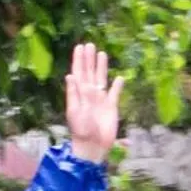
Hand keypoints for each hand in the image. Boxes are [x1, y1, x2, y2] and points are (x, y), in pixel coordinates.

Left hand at [65, 43, 123, 164]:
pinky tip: (120, 77)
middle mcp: (89, 95)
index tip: (79, 47)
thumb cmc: (81, 131)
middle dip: (89, 59)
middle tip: (89, 44)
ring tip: (102, 53)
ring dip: (101, 67)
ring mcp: (100, 100)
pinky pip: (115, 93)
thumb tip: (70, 75)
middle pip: (89, 73)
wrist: (93, 146)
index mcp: (79, 94)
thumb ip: (73, 93)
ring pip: (101, 79)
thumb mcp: (74, 112)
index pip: (78, 73)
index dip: (79, 61)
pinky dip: (118, 85)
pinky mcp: (111, 107)